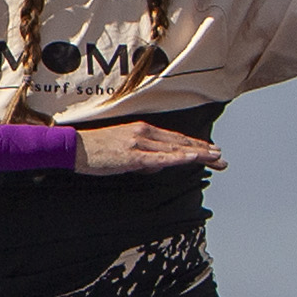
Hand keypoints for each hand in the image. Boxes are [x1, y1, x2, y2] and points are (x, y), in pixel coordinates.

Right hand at [72, 119, 223, 176]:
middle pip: (181, 142)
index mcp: (142, 130)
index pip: (175, 138)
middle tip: (222, 158)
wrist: (74, 148)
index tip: (211, 151)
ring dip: (198, 153)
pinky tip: (193, 158)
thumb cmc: (95, 151)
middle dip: (203, 150)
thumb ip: (143, 157)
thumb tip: (158, 165)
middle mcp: (144, 133)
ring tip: (216, 158)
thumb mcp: (123, 153)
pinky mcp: (133, 155)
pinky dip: (179, 157)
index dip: (195, 145)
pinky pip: (161, 157)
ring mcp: (140, 143)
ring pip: (176, 148)